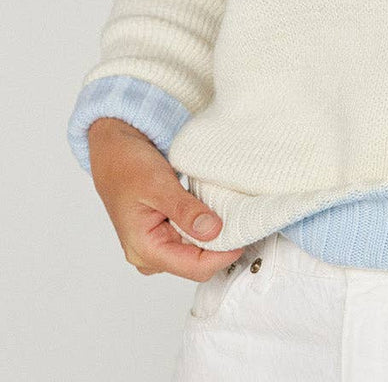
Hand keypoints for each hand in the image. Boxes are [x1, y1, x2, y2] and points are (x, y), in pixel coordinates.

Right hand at [87, 117, 244, 280]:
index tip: (244, 236)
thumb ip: (185, 211)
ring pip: (195, 252)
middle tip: (242, 222)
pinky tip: (215, 211)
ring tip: (230, 214)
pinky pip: (190, 238)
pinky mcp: (163, 233)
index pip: (193, 267)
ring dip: (214, 236)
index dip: (222, 255)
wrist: (113, 150)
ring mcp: (156, 245)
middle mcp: (149, 254)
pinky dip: (205, 227)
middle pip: (196, 263)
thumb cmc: (127, 166)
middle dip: (220, 246)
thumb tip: (213, 231)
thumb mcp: (158, 185)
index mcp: (143, 249)